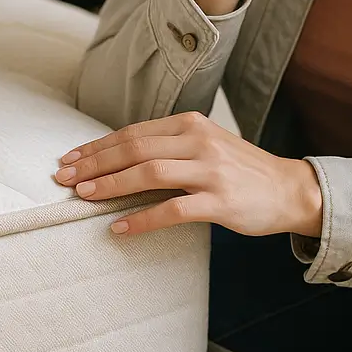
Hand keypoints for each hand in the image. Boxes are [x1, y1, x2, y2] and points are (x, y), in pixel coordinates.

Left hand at [53, 111, 322, 237]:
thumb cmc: (239, 169)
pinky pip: (173, 210)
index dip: (98, 146)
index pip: (132, 132)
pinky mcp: (219, 201)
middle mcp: (197, 140)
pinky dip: (142, 219)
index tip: (70, 159)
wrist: (287, 188)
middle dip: (94, 162)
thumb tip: (117, 158)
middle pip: (134, 147)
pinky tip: (119, 228)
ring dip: (111, 185)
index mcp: (189, 123)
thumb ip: (167, 146)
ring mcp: (209, 170)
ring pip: (149, 172)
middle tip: (64, 177)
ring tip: (83, 195)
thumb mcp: (203, 144)